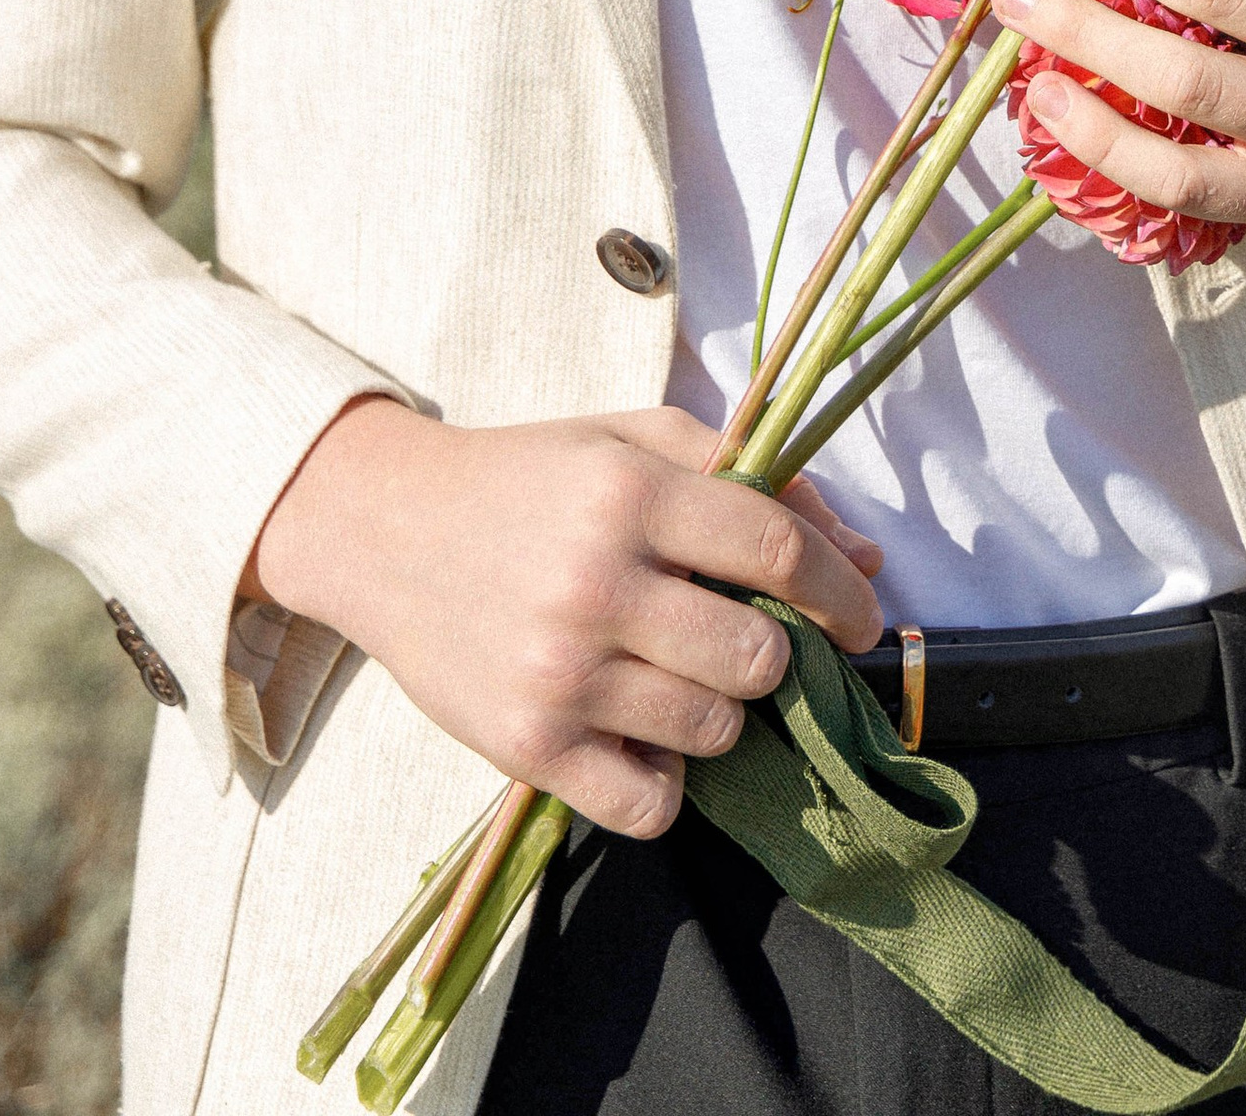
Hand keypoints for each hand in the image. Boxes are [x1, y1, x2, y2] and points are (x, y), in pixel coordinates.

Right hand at [248, 397, 884, 837]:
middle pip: (758, 657)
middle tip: (737, 637)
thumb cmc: (525, 479)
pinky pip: (651, 805)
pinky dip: (662, 779)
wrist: (383, 528)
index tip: (862, 615)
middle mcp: (597, 582)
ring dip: (715, 710)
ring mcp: (561, 673)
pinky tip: (636, 732)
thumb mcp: (630, 439)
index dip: (842, 591)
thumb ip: (747, 478)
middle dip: (769, 653)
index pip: (778, 552)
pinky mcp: (528, 747)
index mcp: (628, 492)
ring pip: (714, 730)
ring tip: (670, 673)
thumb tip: (860, 553)